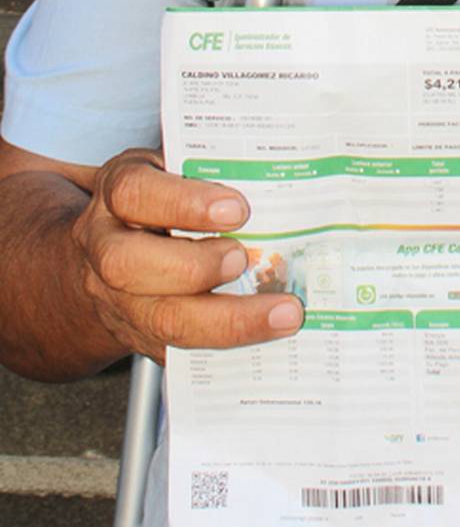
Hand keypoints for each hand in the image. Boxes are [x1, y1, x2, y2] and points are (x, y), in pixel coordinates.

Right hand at [69, 149, 303, 362]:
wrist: (111, 257)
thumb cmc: (163, 207)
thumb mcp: (177, 173)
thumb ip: (216, 172)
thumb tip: (284, 179)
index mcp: (119, 196)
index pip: (134, 193)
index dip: (185, 203)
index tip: (236, 209)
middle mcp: (107, 249)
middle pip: (128, 265)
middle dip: (196, 267)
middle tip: (243, 260)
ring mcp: (122, 300)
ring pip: (161, 320)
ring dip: (230, 320)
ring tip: (281, 311)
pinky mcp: (149, 338)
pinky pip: (188, 354)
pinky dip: (236, 348)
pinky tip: (275, 340)